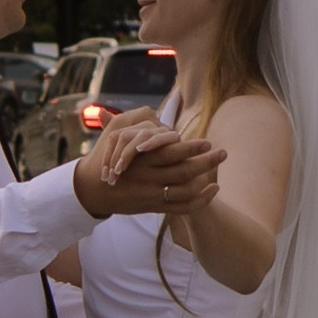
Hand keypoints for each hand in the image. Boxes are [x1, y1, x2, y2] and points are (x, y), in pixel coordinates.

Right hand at [74, 124, 223, 221]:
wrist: (93, 190)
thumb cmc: (105, 157)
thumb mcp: (113, 134)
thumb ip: (132, 121)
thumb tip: (150, 109)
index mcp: (140, 159)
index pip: (171, 153)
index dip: (191, 148)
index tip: (208, 142)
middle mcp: (148, 178)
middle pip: (184, 172)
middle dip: (206, 162)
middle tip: (224, 153)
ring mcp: (152, 195)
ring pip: (186, 190)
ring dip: (206, 179)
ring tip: (220, 169)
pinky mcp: (154, 208)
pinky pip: (183, 208)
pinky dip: (201, 200)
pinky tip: (214, 188)